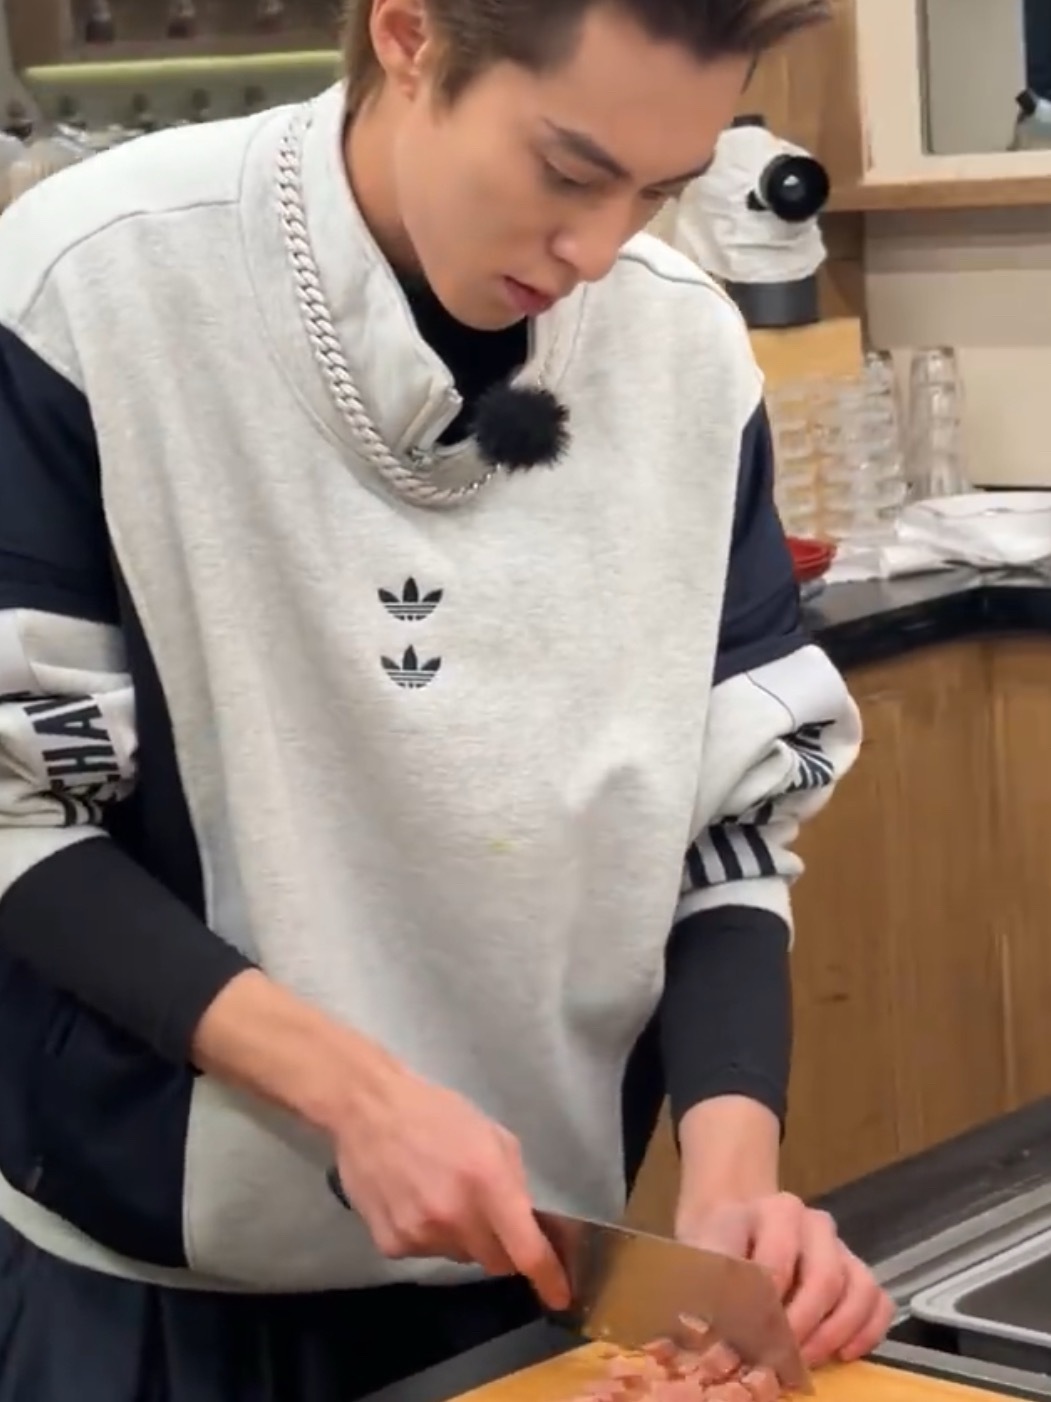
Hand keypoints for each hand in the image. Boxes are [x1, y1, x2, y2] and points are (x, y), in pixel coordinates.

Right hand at [331, 1060, 569, 1310]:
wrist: (369, 1110)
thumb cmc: (437, 1114)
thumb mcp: (491, 1134)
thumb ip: (513, 1181)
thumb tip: (525, 1222)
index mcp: (488, 1182)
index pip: (525, 1250)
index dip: (547, 1278)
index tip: (560, 1296)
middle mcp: (456, 1216)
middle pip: (495, 1261)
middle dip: (501, 1245)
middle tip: (486, 1213)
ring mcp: (420, 1234)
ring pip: (459, 1257)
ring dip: (462, 1237)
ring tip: (441, 1195)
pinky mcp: (391, 1244)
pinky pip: (425, 1252)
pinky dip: (428, 1236)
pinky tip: (413, 1201)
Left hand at [676, 1193, 893, 1366]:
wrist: (736, 1228)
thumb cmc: (719, 1249)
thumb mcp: (703, 1258)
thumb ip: (710, 1288)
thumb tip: (714, 1340)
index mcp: (769, 1212)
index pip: (778, 1262)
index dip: (767, 1307)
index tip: (751, 1338)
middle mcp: (811, 1221)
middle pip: (825, 1278)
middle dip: (804, 1326)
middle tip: (781, 1357)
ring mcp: (839, 1245)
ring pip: (859, 1289)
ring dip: (835, 1333)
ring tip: (806, 1360)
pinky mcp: (858, 1268)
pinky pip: (879, 1301)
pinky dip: (867, 1332)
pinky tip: (843, 1354)